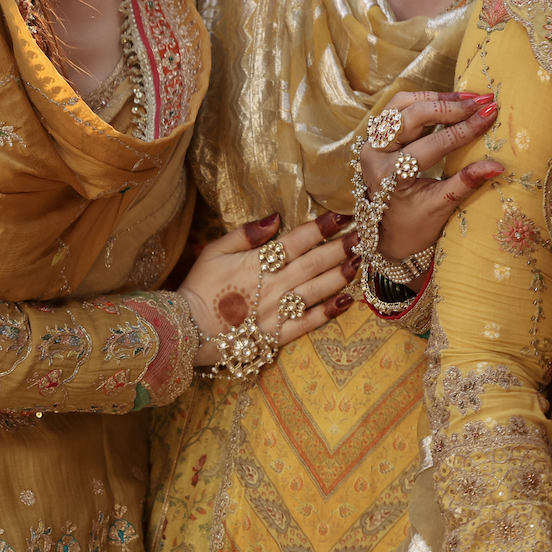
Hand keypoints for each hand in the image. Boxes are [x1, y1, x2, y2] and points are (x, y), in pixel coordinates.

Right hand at [178, 212, 356, 366]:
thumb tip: (276, 217)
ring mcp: (278, 311)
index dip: (322, 227)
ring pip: (317, 290)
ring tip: (361, 262)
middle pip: (314, 262)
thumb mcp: (214, 251)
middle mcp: (273, 285)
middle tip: (365, 235)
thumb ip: (245, 234)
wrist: (187, 329)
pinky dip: (329, 312)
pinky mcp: (277, 335)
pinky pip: (308, 323)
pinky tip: (347, 301)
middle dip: (341, 247)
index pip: (297, 240)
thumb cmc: (199, 287)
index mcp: (258, 262)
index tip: (343, 216)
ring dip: (341, 275)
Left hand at [358, 92, 506, 261]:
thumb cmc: (413, 226)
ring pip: (404, 104)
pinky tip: (450, 102)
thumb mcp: (440, 208)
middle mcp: (375, 153)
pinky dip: (426, 101)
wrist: (386, 234)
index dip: (463, 130)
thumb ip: (465, 183)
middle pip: (413, 115)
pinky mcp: (377, 135)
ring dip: (438, 98)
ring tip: (468, 98)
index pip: (431, 145)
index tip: (490, 115)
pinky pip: (400, 107)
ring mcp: (372, 141)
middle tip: (482, 102)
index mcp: (388, 176)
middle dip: (451, 107)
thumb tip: (498, 166)